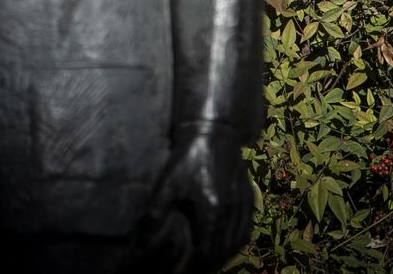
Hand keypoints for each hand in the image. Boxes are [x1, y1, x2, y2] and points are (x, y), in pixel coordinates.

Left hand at [142, 125, 252, 272]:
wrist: (214, 132)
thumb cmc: (188, 157)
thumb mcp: (168, 183)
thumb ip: (156, 213)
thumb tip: (143, 240)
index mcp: (213, 210)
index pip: (208, 251)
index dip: (197, 265)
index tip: (185, 271)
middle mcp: (232, 212)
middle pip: (224, 250)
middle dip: (211, 264)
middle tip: (196, 270)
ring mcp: (243, 205)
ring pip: (238, 241)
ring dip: (225, 255)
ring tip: (210, 262)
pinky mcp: (249, 198)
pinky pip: (247, 228)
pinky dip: (237, 241)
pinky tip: (227, 244)